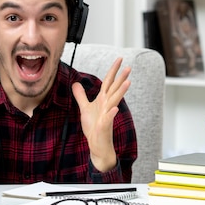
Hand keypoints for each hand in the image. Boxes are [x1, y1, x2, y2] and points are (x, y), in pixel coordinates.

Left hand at [72, 57, 130, 172]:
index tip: (120, 59)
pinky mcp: (105, 125)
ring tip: (128, 82)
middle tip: (129, 67)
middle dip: (121, 78)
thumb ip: (81, 95)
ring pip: (115, 101)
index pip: (108, 82)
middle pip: (114, 88)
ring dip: (121, 91)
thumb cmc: (94, 127)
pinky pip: (109, 118)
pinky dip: (111, 113)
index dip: (113, 70)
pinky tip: (114, 109)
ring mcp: (107, 115)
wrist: (97, 144)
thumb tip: (75, 83)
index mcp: (103, 100)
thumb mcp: (84, 108)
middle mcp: (107, 105)